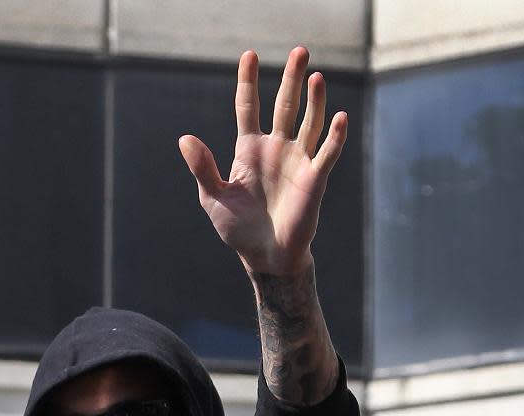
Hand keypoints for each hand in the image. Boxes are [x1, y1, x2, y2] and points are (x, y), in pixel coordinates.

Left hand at [179, 47, 346, 276]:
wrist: (265, 257)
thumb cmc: (237, 229)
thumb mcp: (213, 198)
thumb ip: (203, 168)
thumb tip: (184, 139)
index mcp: (249, 150)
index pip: (248, 107)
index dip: (248, 81)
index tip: (249, 55)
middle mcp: (275, 149)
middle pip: (285, 105)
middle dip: (292, 79)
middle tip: (299, 51)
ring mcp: (296, 161)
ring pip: (309, 123)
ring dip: (314, 101)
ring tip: (316, 76)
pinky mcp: (314, 179)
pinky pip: (326, 153)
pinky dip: (334, 136)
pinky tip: (339, 117)